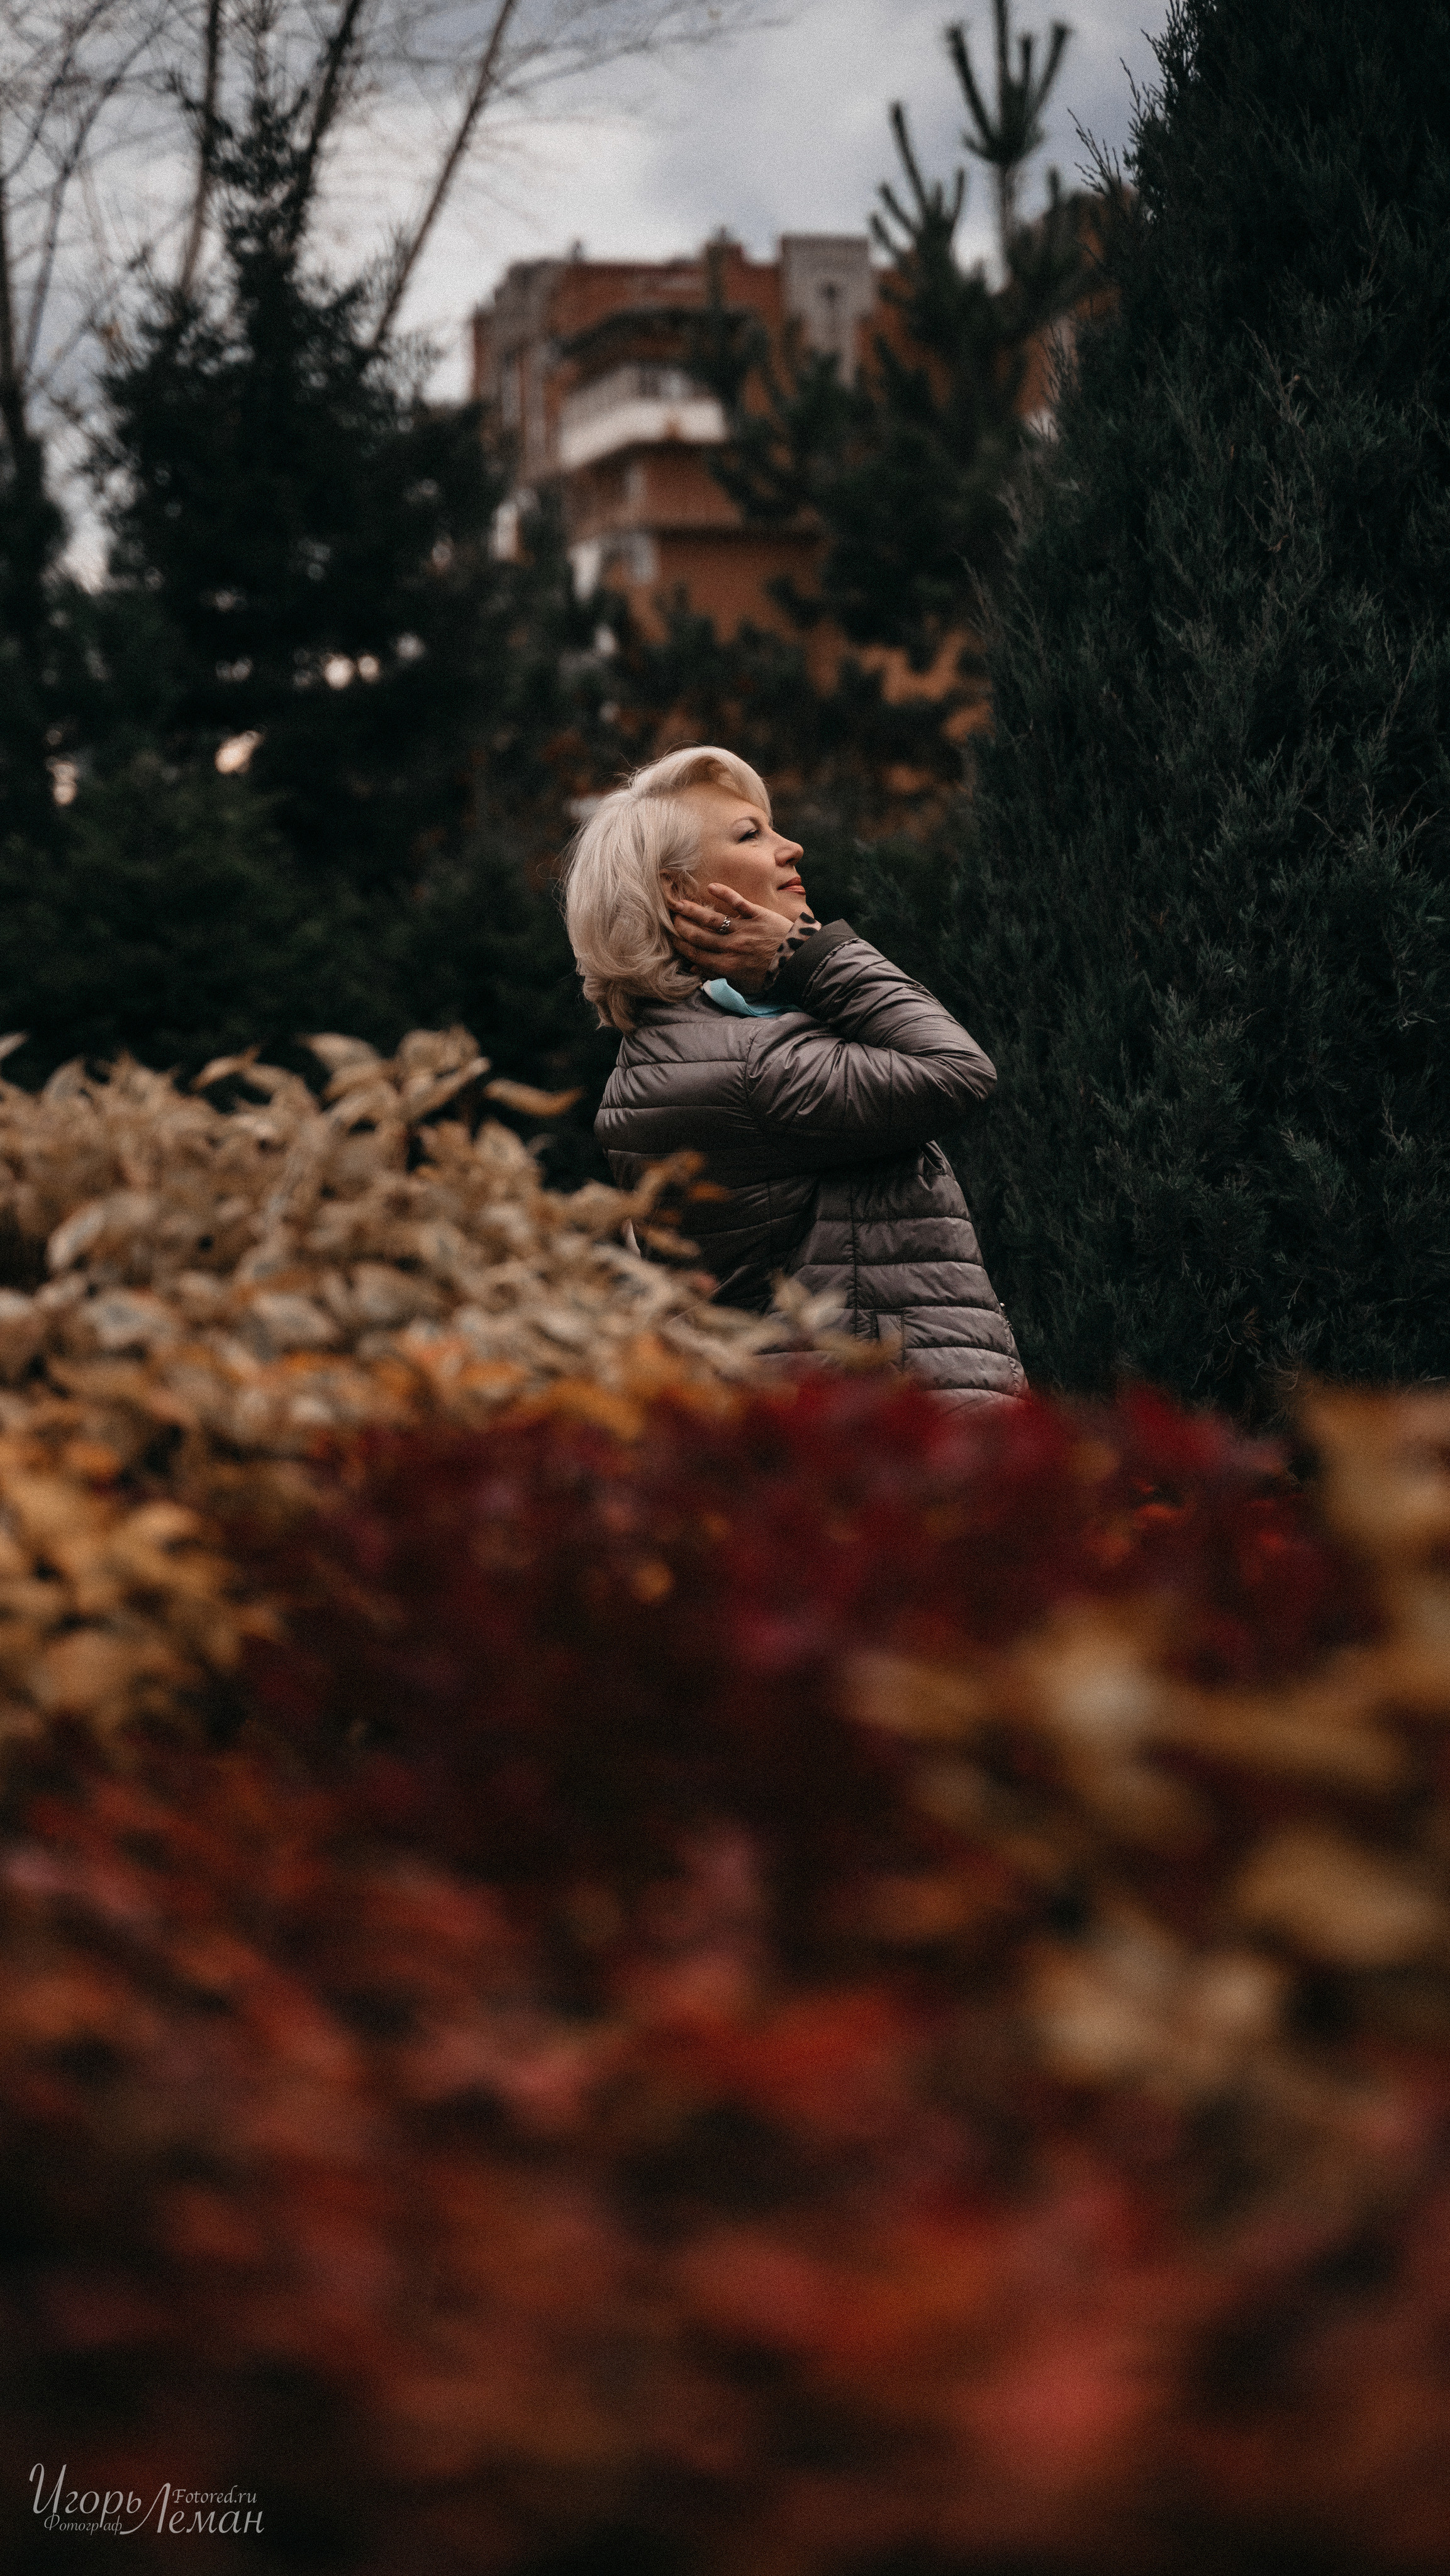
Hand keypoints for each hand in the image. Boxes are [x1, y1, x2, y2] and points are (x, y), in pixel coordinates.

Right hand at [668, 883, 796, 994]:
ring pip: (712, 919)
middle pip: (699, 936)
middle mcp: (732, 948)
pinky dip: (724, 893)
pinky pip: (737, 903)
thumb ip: (719, 975)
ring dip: (693, 911)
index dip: (681, 946)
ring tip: (678, 903)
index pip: (697, 954)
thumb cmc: (770, 975)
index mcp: (727, 966)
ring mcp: (744, 930)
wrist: (800, 963)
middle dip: (681, 928)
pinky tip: (710, 886)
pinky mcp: (757, 915)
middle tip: (670, 919)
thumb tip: (695, 969)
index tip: (671, 938)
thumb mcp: (743, 983)